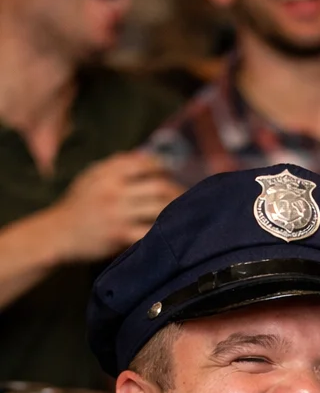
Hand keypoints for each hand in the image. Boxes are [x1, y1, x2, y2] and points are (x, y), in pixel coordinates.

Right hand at [49, 151, 183, 262]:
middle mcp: (112, 190)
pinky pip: (151, 231)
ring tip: (185, 214)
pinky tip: (173, 232)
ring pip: (159, 208)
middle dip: (176, 191)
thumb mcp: (91, 177)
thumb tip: (149, 157)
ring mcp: (117, 213)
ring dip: (176, 211)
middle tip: (188, 197)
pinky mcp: (120, 235)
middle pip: (158, 186)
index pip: (144, 163)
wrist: (57, 233)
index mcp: (106, 173)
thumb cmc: (78, 205)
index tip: (171, 173)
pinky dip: (165, 231)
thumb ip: (116, 166)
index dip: (162, 167)